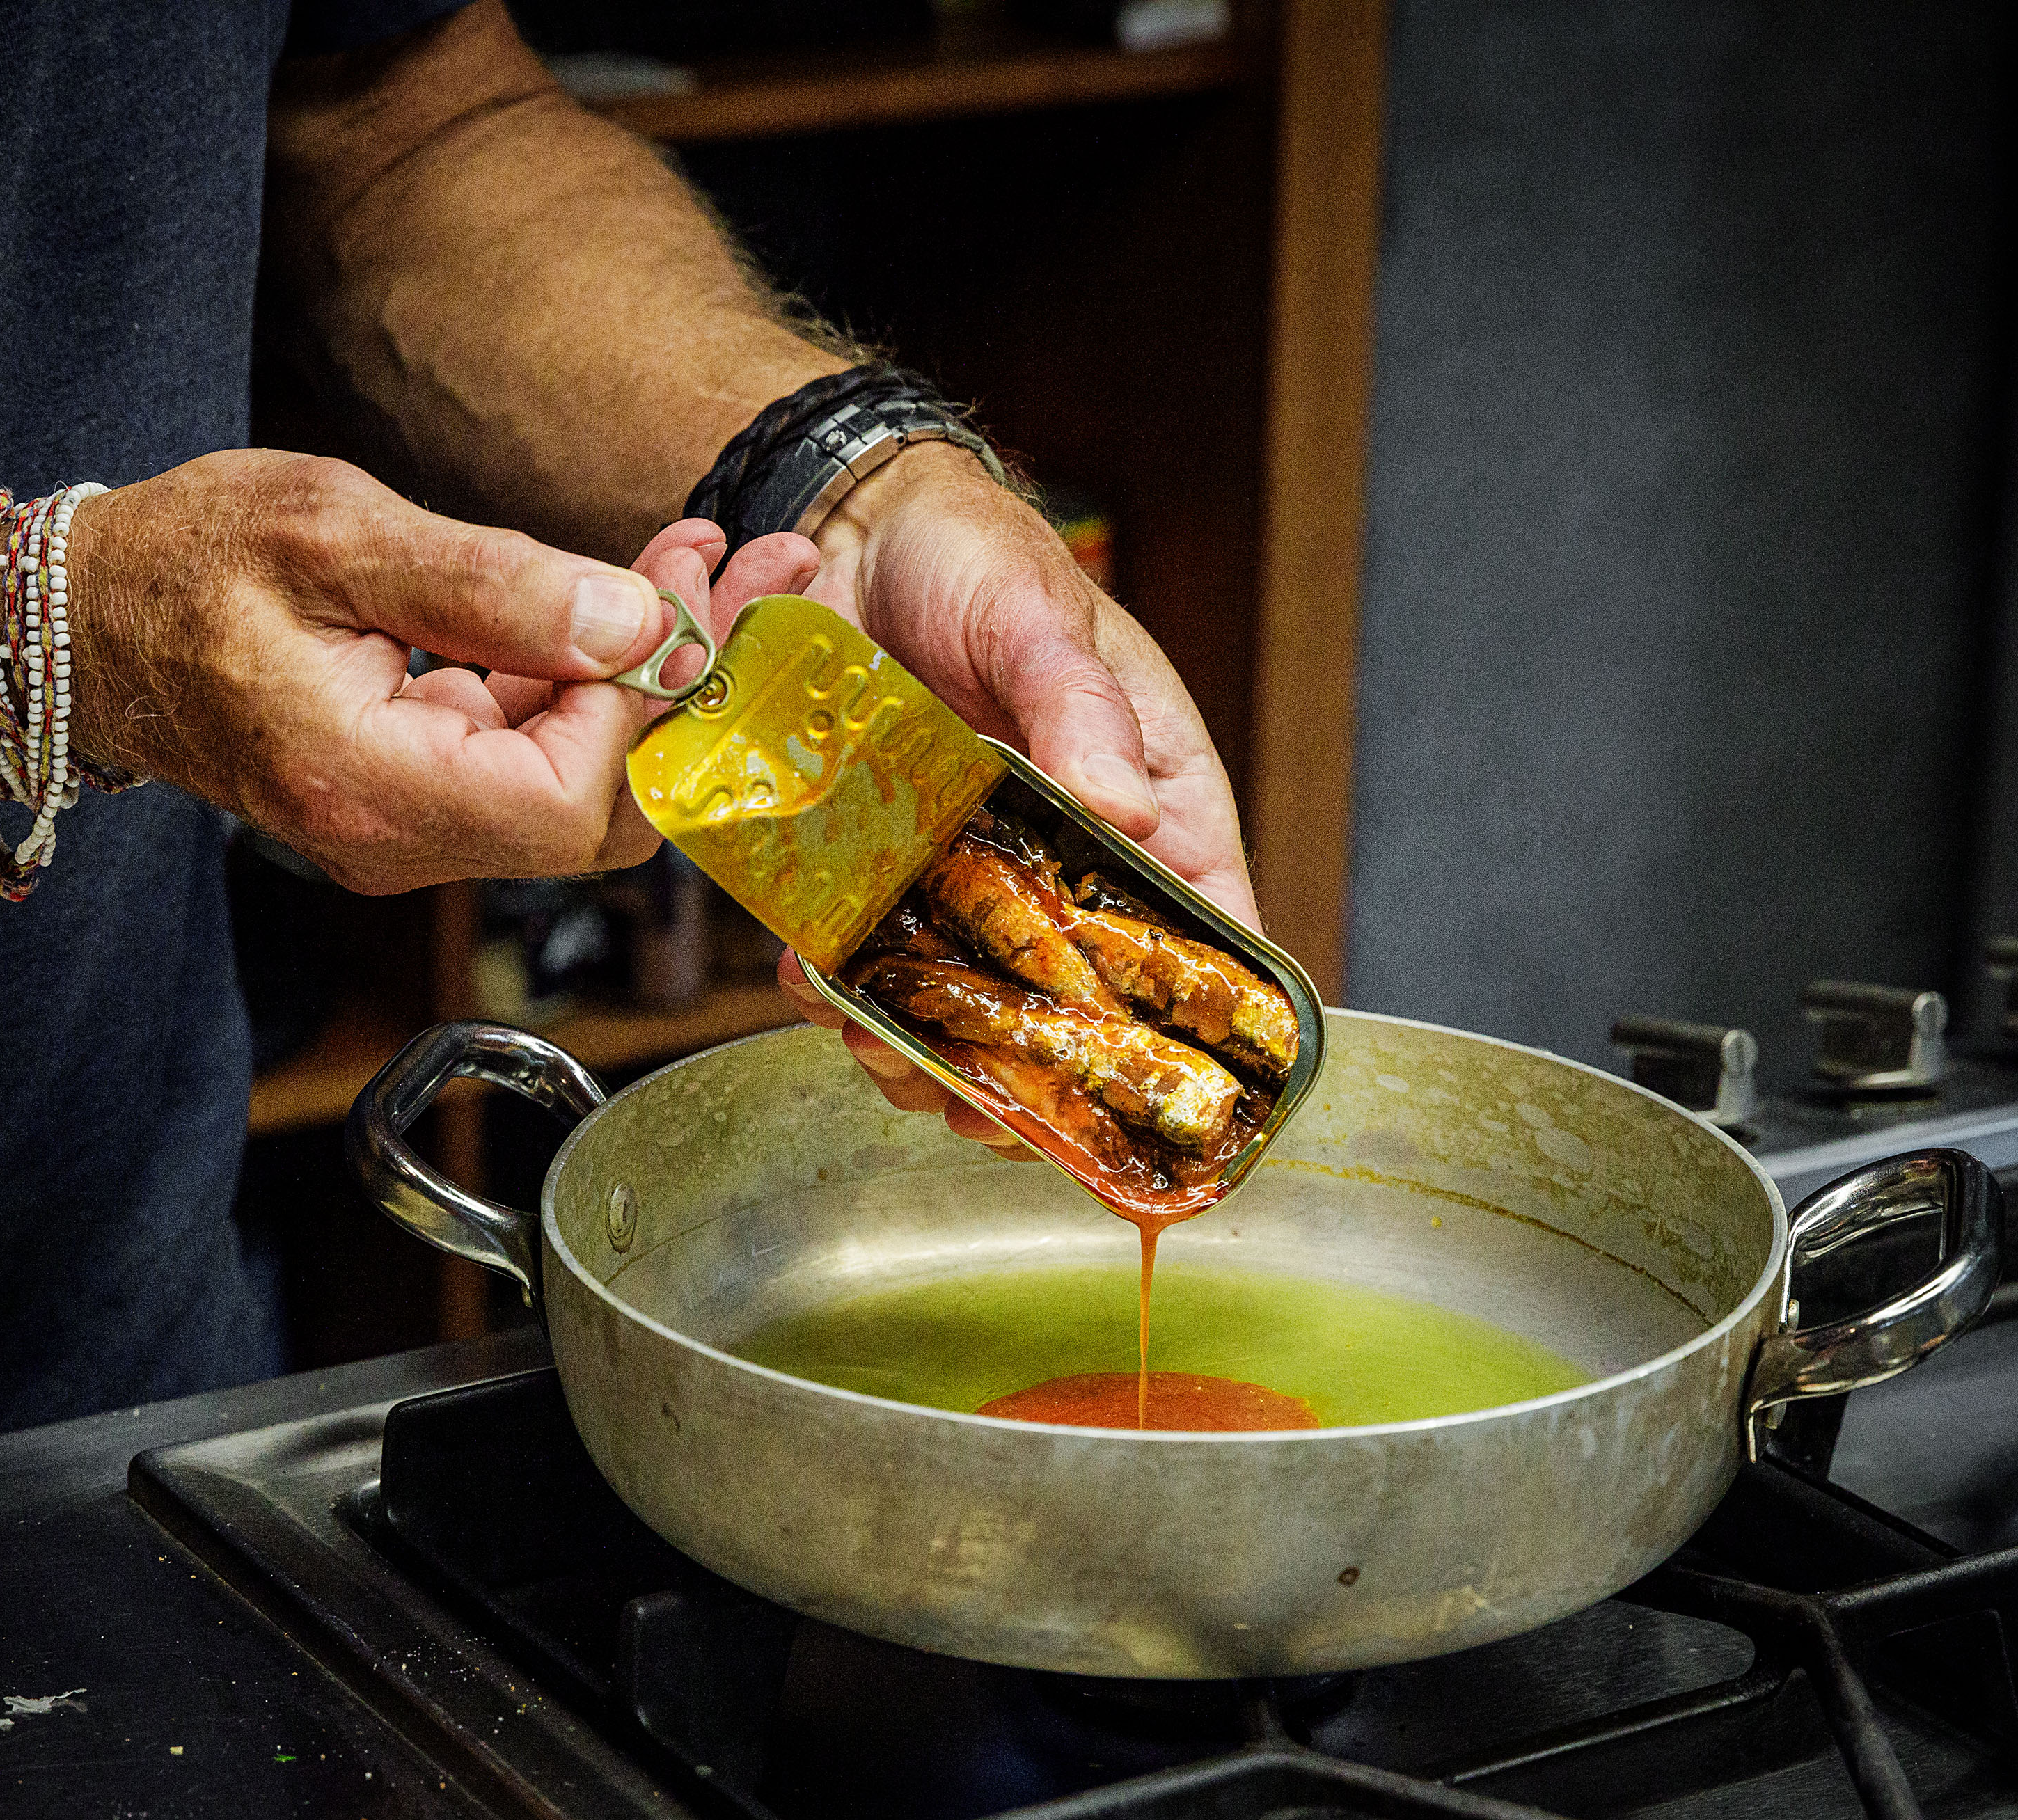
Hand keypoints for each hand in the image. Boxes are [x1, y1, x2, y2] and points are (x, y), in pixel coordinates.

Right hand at [69, 449, 710, 891]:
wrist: (82, 620)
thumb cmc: (182, 562)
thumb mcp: (332, 532)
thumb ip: (488, 588)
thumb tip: (631, 625)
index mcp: (364, 786)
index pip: (567, 797)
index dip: (652, 704)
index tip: (694, 588)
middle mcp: (392, 839)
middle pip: (599, 814)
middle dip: (692, 690)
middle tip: (763, 570)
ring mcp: (408, 828)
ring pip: (580, 786)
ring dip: (658, 676)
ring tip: (710, 560)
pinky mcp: (419, 794)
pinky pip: (536, 760)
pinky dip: (594, 680)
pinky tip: (632, 591)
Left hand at [775, 443, 1255, 1156]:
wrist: (846, 524)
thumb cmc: (977, 558)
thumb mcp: (1041, 617)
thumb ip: (1080, 708)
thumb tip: (1123, 806)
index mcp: (1147, 810)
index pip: (1201, 942)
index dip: (1178, 1033)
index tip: (1127, 1090)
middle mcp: (1060, 861)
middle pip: (1072, 1008)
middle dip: (1020, 1070)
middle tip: (968, 1096)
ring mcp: (963, 872)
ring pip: (961, 1001)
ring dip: (919, 1045)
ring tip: (880, 1045)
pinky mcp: (873, 867)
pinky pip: (862, 956)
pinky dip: (839, 987)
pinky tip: (815, 985)